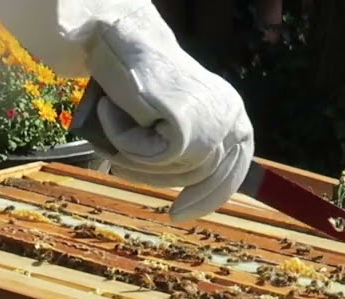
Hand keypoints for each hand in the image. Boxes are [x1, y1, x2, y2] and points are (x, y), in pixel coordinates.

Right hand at [84, 4, 253, 220]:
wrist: (121, 38)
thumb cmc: (138, 76)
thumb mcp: (175, 115)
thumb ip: (187, 145)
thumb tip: (185, 192)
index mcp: (233, 114)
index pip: (233, 168)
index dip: (209, 197)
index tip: (180, 214)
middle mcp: (231, 117)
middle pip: (203, 176)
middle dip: (165, 184)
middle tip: (130, 176)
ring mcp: (213, 122)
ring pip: (174, 169)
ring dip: (135, 157)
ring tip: (114, 128)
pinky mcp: (187, 126)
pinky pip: (152, 156)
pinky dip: (124, 140)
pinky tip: (111, 111)